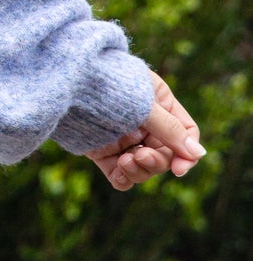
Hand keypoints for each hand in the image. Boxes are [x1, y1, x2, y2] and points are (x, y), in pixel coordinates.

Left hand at [86, 74, 203, 190]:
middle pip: (165, 156)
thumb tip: (198, 154)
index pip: (185, 134)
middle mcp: (145, 124)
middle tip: (140, 157)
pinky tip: (119, 170)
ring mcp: (124, 139)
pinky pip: (121, 176)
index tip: (179, 169)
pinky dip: (124, 178)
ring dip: (140, 170)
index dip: (187, 154)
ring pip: (144, 168)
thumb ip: (170, 130)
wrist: (63, 83)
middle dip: (156, 162)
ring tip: (125, 161)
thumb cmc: (105, 84)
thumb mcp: (143, 105)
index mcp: (161, 104)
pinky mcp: (103, 152)